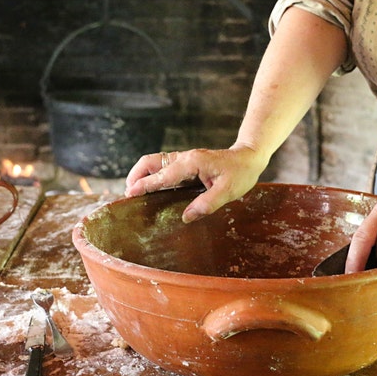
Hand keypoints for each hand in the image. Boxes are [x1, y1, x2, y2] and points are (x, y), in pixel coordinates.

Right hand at [124, 145, 266, 222]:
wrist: (248, 157)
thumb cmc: (240, 173)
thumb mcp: (228, 191)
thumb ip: (207, 204)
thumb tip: (186, 217)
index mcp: (191, 163)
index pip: (162, 175)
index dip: (145, 185)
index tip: (129, 194)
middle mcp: (184, 158)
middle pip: (150, 161)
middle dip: (136, 175)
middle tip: (127, 194)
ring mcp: (183, 159)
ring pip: (154, 162)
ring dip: (141, 174)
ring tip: (133, 192)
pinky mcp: (185, 163)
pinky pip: (162, 166)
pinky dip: (151, 175)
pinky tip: (150, 188)